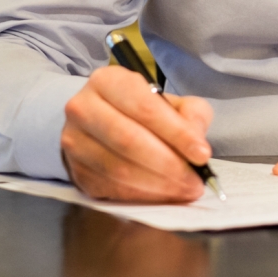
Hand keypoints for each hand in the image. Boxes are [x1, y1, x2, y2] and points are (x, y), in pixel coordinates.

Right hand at [61, 66, 214, 201]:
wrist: (101, 123)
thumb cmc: (141, 111)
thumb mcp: (171, 102)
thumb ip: (191, 115)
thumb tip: (197, 144)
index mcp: (108, 81)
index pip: (146, 108)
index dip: (177, 134)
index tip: (202, 155)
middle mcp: (83, 108)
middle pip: (129, 140)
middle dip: (169, 165)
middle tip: (195, 182)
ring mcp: (74, 141)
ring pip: (119, 169)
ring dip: (157, 185)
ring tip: (183, 190)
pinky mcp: (75, 171)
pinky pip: (111, 188)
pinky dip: (141, 195)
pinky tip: (162, 195)